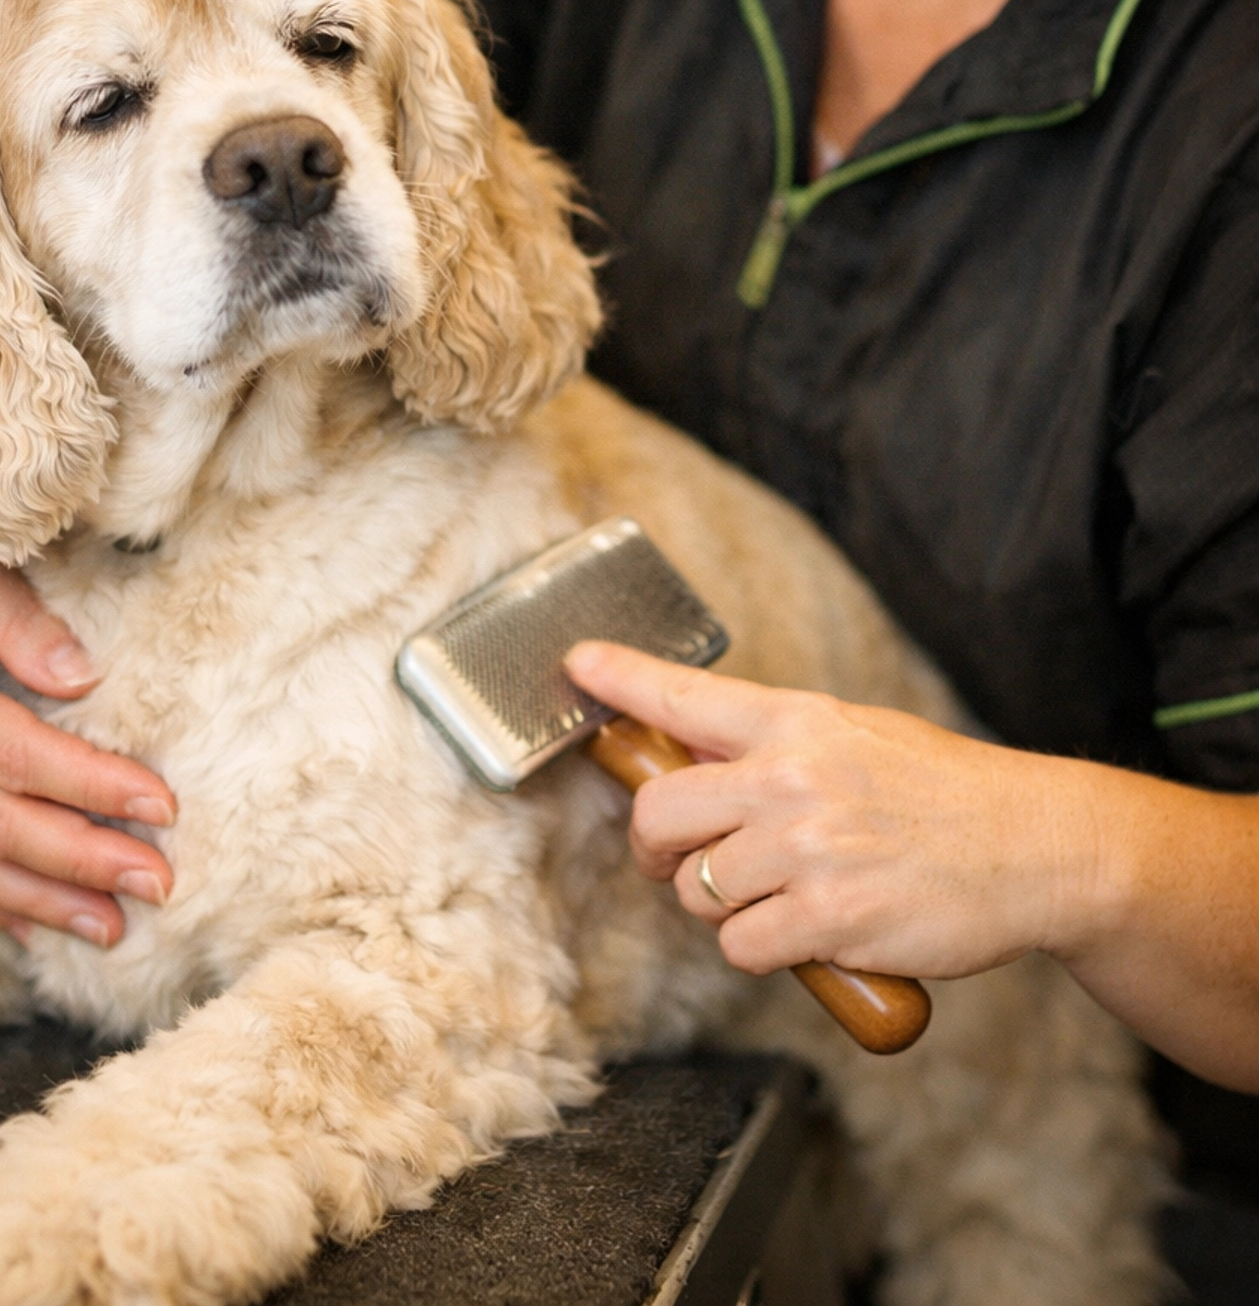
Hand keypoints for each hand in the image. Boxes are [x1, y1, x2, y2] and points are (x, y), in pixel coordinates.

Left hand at [566, 640, 1073, 982]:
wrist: (1037, 847)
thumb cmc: (947, 796)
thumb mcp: (860, 738)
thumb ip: (782, 746)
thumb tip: (702, 754)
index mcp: (800, 723)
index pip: (689, 694)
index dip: (621, 679)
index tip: (578, 665)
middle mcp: (792, 778)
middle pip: (663, 812)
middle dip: (653, 849)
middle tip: (673, 865)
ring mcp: (808, 850)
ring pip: (698, 892)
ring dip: (722, 908)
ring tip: (780, 898)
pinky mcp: (828, 919)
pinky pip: (741, 946)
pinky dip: (761, 950)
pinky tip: (806, 933)